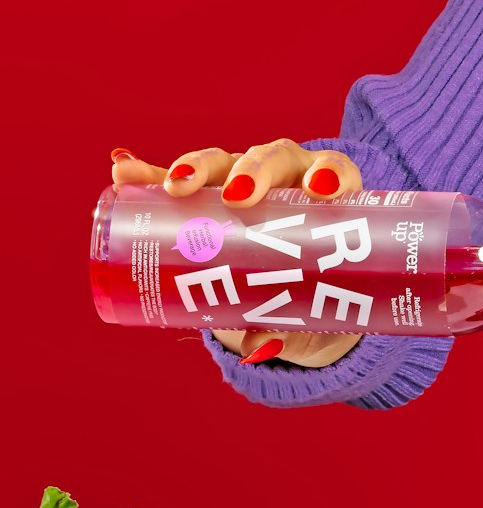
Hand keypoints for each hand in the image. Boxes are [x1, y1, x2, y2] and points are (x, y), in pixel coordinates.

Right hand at [110, 140, 363, 366]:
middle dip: (252, 172)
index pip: (333, 172)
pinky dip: (148, 176)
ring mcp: (242, 181)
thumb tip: (260, 347)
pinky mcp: (204, 194)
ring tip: (175, 186)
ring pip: (222, 163)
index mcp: (326, 198)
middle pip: (271, 160)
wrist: (289, 293)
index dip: (329, 174)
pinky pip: (174, 180)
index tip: (320, 191)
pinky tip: (124, 173)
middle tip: (238, 196)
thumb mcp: (309, 308)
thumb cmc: (313, 295)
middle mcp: (286, 179)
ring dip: (196, 167)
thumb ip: (290, 325)